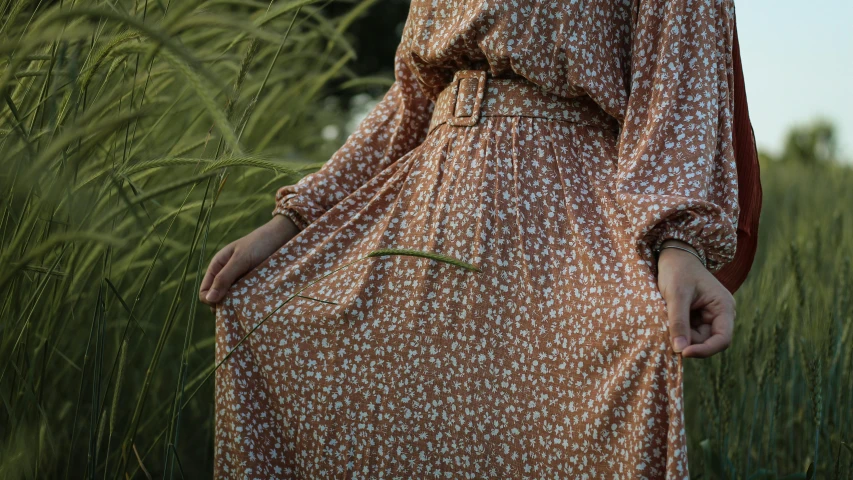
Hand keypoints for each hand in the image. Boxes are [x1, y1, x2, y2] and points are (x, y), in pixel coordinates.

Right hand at [199, 215, 299, 312]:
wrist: (281, 237)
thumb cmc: (259, 244)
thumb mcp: (240, 260)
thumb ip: (224, 278)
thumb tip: (208, 299)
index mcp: (217, 267)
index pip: (205, 292)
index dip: (211, 301)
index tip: (225, 303)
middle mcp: (226, 275)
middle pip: (217, 299)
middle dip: (225, 305)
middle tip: (240, 304)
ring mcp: (239, 281)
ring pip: (232, 300)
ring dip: (237, 305)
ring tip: (249, 303)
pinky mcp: (252, 285)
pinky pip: (244, 298)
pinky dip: (247, 302)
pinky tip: (256, 301)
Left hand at [656, 239, 735, 357]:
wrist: (673, 255)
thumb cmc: (678, 270)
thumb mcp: (676, 295)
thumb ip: (678, 322)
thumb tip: (680, 350)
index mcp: (724, 307)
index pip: (722, 339)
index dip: (705, 350)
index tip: (684, 352)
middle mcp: (720, 314)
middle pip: (707, 341)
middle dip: (688, 340)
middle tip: (667, 330)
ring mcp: (708, 316)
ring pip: (695, 338)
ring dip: (680, 334)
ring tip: (666, 317)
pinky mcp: (696, 317)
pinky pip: (688, 331)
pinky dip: (677, 329)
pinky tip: (667, 318)